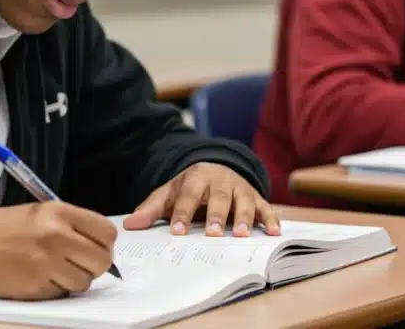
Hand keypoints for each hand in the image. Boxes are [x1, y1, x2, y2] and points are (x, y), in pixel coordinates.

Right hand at [0, 201, 117, 299]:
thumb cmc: (5, 229)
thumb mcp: (42, 214)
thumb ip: (74, 227)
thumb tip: (103, 247)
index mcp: (61, 213)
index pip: (107, 233)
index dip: (105, 244)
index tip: (97, 248)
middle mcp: (57, 236)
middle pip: (101, 261)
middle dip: (94, 266)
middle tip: (80, 263)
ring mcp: (46, 263)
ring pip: (84, 282)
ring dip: (74, 280)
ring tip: (55, 270)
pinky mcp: (35, 286)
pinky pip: (62, 293)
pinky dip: (55, 289)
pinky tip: (39, 277)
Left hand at [123, 163, 280, 237]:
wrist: (216, 169)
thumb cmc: (190, 188)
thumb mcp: (169, 194)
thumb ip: (151, 209)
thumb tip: (130, 225)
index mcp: (198, 177)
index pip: (189, 196)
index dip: (183, 213)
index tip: (177, 232)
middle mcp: (222, 181)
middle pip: (220, 198)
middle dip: (217, 216)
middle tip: (212, 234)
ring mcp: (241, 189)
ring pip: (245, 202)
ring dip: (245, 218)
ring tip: (241, 235)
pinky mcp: (256, 198)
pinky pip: (266, 208)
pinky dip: (272, 219)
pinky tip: (274, 233)